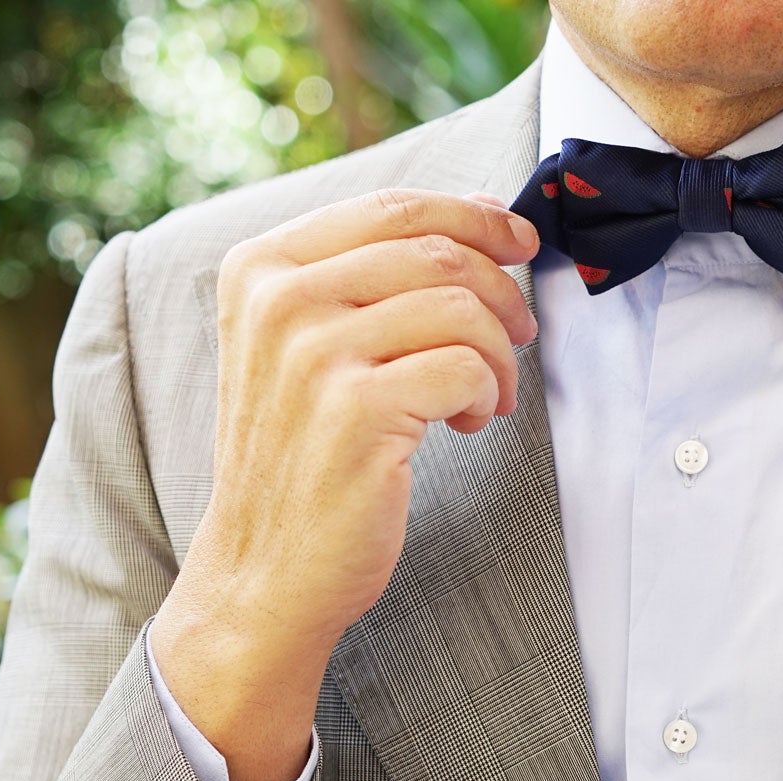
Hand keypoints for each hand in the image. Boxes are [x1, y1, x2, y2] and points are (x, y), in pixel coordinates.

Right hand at [152, 187, 538, 780]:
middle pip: (436, 251)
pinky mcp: (357, 409)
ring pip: (459, 307)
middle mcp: (279, 300)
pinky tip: (469, 422)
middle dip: (500, 289)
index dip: (471, 214)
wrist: (264, 571)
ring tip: (490, 394)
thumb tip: (477, 219)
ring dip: (499, 352)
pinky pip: (466, 367)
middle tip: (522, 329)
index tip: (516, 239)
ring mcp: (313, 353)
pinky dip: (488, 393)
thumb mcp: (303, 348)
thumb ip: (364, 280)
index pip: (391, 207)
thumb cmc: (302, 460)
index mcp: (260, 268)